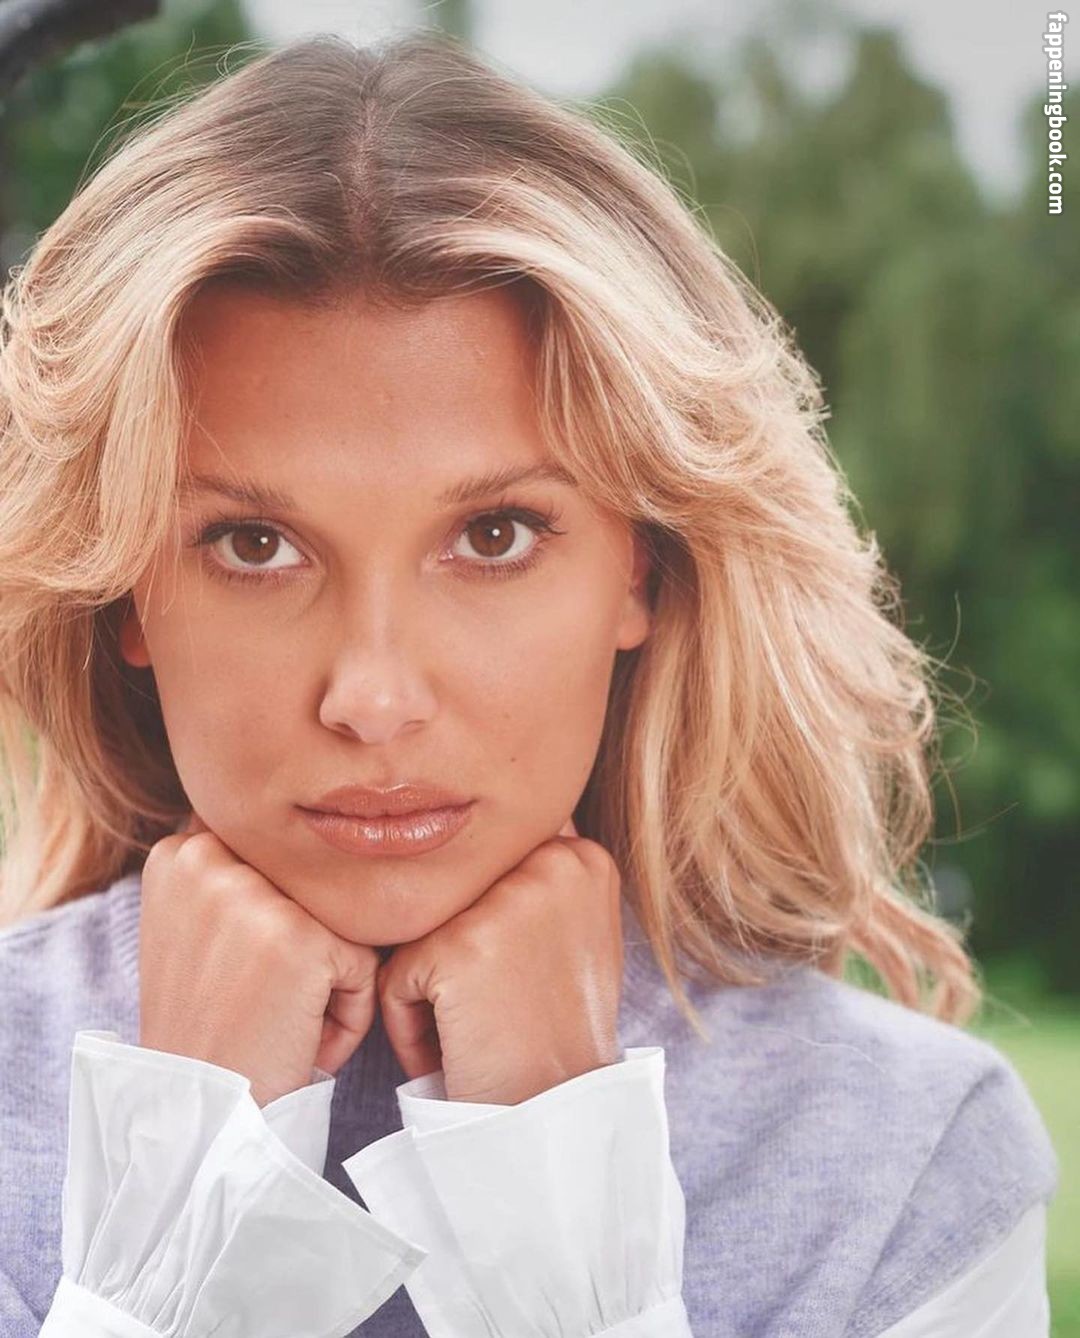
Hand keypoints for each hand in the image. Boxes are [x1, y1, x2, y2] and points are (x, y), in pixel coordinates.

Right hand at [138, 811, 382, 1107]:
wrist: (202, 1117)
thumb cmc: (213, 1031)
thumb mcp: (195, 932)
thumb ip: (236, 875)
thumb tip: (318, 831)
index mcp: (180, 852)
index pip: (279, 857)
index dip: (279, 920)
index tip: (241, 972)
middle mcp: (208, 857)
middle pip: (314, 886)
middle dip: (304, 944)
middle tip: (257, 1000)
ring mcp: (253, 895)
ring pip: (343, 922)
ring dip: (328, 976)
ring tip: (278, 1017)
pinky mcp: (300, 938)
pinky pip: (364, 965)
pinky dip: (349, 1011)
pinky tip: (300, 1037)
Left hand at [376, 816, 624, 1104]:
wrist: (556, 1122)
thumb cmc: (555, 1038)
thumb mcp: (573, 938)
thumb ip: (535, 881)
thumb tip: (476, 838)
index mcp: (584, 855)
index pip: (489, 860)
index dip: (484, 926)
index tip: (516, 978)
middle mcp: (554, 860)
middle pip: (450, 891)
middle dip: (455, 950)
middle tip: (499, 1007)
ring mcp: (507, 900)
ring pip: (418, 928)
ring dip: (430, 985)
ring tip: (478, 1025)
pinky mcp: (460, 944)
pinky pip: (395, 976)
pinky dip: (408, 1023)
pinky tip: (458, 1047)